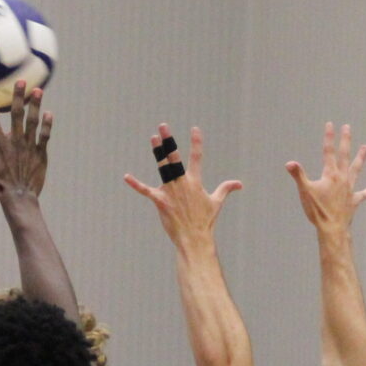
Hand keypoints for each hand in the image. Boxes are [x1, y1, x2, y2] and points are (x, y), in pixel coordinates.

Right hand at [0, 85, 51, 199]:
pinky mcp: (40, 153)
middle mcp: (15, 141)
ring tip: (37, 90)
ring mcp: (29, 146)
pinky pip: (45, 135)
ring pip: (33, 121)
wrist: (19, 198)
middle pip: (16, 114)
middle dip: (18, 96)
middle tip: (20, 81)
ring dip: (35, 105)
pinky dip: (47, 124)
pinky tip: (48, 113)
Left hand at [123, 124, 242, 243]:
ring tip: (153, 138)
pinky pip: (146, 191)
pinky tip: (126, 177)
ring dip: (158, 152)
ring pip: (162, 168)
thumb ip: (226, 189)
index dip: (196, 142)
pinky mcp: (161, 202)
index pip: (196, 157)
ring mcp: (171, 191)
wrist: (194, 238)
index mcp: (195, 182)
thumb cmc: (205, 221)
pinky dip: (136, 184)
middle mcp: (182, 183)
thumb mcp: (216, 202)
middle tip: (163, 126)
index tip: (194, 129)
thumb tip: (240, 184)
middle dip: (169, 141)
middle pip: (174, 158)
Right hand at [285, 122, 365, 233]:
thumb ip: (298, 175)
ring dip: (361, 158)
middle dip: (345, 141)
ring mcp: (349, 189)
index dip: (329, 137)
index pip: (329, 152)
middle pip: (345, 156)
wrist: (333, 228)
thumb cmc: (318, 210)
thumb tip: (289, 163)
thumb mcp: (305, 192)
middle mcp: (342, 179)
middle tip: (348, 128)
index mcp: (330, 175)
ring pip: (356, 170)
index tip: (330, 124)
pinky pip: (361, 195)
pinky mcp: (353, 201)